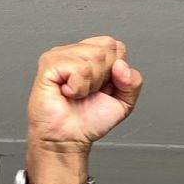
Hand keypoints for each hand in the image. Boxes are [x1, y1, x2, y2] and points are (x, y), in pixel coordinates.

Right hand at [27, 37, 141, 152]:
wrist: (70, 138)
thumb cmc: (89, 120)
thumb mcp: (124, 101)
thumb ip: (133, 82)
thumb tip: (121, 65)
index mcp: (92, 54)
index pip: (116, 46)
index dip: (116, 70)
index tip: (102, 87)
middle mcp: (76, 51)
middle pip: (107, 49)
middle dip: (104, 77)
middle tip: (88, 92)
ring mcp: (61, 55)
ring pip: (94, 57)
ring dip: (90, 84)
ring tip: (78, 93)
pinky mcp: (49, 64)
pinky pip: (78, 69)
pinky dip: (78, 88)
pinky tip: (68, 92)